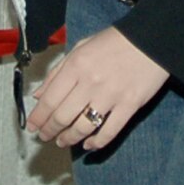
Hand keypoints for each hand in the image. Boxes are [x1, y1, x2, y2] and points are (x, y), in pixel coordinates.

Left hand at [25, 26, 169, 151]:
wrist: (151, 40)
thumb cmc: (113, 42)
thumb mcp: (80, 48)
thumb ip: (57, 72)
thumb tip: (39, 95)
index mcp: (76, 66)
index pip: (50, 99)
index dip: (38, 117)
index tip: (32, 126)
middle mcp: (91, 82)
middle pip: (63, 116)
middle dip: (50, 130)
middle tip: (44, 136)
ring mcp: (111, 96)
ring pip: (84, 127)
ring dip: (69, 138)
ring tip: (62, 142)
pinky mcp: (130, 106)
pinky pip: (110, 131)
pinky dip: (97, 142)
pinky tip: (88, 144)